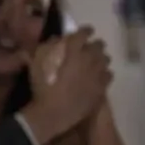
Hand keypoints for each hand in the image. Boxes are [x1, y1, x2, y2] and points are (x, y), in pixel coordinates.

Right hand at [22, 27, 111, 141]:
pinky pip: (108, 74)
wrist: (53, 113)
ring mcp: (99, 73)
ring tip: (92, 63)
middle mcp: (90, 58)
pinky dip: (103, 73)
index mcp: (74, 50)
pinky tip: (96, 77)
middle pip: (99, 44)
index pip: (84, 32)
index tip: (82, 32)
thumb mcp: (35, 64)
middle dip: (93, 45)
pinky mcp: (102, 87)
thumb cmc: (42, 87)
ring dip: (99, 58)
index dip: (84, 31)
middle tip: (86, 49)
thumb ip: (46, 47)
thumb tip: (55, 39)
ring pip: (105, 59)